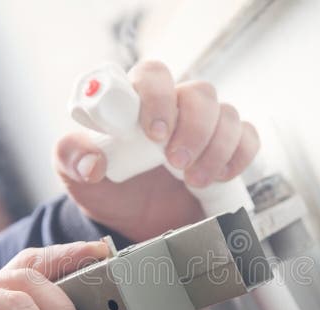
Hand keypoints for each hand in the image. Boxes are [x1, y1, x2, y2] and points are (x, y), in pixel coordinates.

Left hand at [54, 60, 259, 241]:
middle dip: (194, 129)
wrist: (135, 225)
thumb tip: (92, 162)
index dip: (159, 97)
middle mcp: (176, 108)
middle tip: (177, 165)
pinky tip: (222, 177)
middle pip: (200, 93)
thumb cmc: (107, 190)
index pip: (154, 74)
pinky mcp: (227, 150)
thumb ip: (71, 159)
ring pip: (228, 114)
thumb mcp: (76, 177)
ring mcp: (205, 128)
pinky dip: (241, 155)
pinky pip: (248, 137)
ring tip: (195, 182)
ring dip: (217, 147)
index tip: (155, 134)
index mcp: (138, 102)